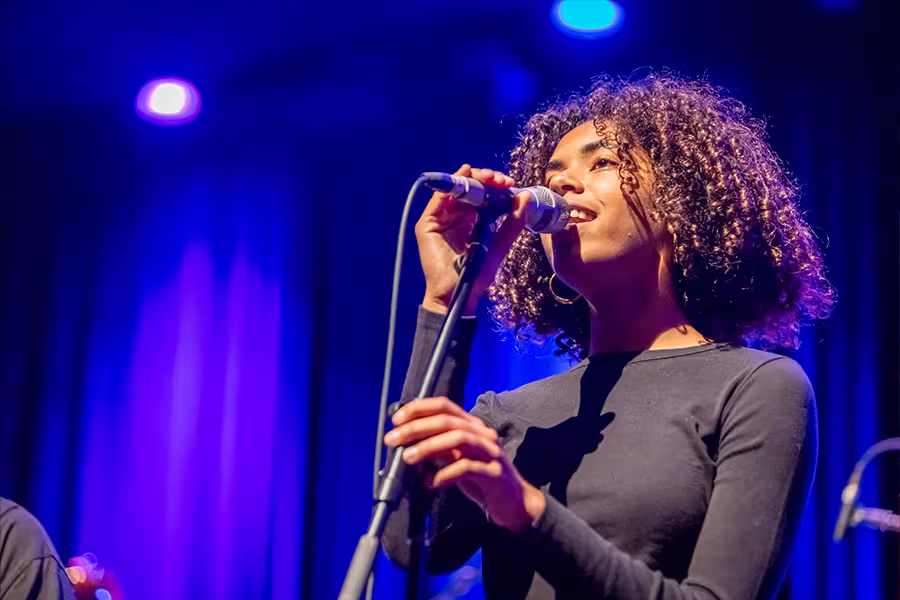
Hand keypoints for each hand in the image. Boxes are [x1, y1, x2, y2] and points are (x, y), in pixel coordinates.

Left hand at [384, 397, 544, 531]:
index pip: (445, 406)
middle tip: (392, 440)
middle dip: (416, 428)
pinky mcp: (495, 473)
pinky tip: (431, 482)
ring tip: (408, 457)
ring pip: (458, 438)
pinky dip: (446, 473)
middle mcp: (483, 434)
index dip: (419, 408)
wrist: (513, 503)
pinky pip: (468, 467)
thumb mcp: (455, 460)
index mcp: (472, 426)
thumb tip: (405, 444)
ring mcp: (491, 452)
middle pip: (447, 421)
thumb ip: (437, 449)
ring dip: (429, 446)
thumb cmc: (480, 479)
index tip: (396, 419)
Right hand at [414, 165, 529, 314]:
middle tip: (501, 180)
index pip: (482, 196)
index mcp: (471, 221)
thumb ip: (513, 223)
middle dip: (486, 179)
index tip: (510, 184)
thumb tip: (525, 196)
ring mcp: (440, 219)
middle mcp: (455, 217)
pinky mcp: (428, 224)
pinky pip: (438, 198)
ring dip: (472, 178)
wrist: (459, 294)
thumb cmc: (478, 275)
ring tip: (490, 178)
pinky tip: (465, 174)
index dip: (495, 187)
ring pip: (455, 190)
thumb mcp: (500, 245)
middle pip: (468, 189)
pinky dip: (451, 184)